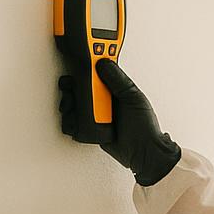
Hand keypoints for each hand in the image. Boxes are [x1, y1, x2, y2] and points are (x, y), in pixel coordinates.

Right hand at [58, 58, 181, 185]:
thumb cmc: (146, 127)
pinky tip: (74, 120)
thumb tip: (103, 62)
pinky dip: (69, 120)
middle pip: (78, 87)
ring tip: (71, 106)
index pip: (95, 72)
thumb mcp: (134, 99)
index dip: (84, 65)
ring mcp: (94, 114)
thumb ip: (119, 81)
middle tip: (70, 89)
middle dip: (70, 86)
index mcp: (114, 89)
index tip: (77, 60)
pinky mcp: (88, 128)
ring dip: (67, 103)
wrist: (144, 153)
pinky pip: (72, 121)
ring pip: (72, 103)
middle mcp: (102, 100)